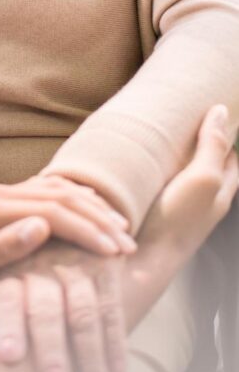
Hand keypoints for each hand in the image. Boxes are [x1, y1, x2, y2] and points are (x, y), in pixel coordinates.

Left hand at [0, 179, 135, 311]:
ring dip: (89, 208)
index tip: (115, 251)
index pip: (50, 211)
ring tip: (120, 229)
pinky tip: (90, 218)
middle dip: (96, 217)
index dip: (86, 230)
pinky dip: (72, 204)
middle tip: (128, 242)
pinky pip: (43, 196)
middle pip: (58, 195)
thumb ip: (0, 248)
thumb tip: (42, 227)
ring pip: (54, 191)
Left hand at [0, 242, 125, 371]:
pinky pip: (110, 304)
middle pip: (46, 307)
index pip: (6, 295)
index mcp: (6, 261)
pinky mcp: (101, 262)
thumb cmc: (4, 257)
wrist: (40, 217)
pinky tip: (117, 371)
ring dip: (90, 354)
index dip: (9, 324)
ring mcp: (73, 259)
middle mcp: (40, 259)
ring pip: (83, 310)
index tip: (9, 357)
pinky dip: (115, 339)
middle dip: (52, 348)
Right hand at [140, 104, 237, 261]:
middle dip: (202, 142)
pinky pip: (161, 184)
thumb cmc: (176, 221)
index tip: (212, 110)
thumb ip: (213, 146)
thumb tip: (223, 112)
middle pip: (209, 166)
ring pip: (184, 175)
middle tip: (185, 117)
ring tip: (160, 133)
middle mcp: (202, 201)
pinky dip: (156, 169)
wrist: (141, 261)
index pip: (232, 158)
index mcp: (220, 192)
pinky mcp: (154, 211)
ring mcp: (178, 208)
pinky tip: (141, 162)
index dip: (226, 134)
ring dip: (176, 156)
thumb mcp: (203, 178)